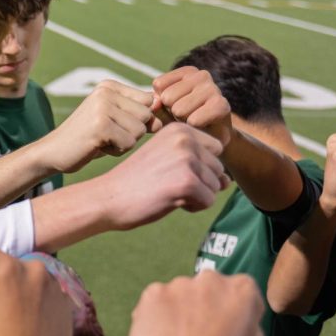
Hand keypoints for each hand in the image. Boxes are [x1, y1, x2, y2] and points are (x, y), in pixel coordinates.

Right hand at [0, 246, 71, 335]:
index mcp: (8, 267)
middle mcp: (36, 270)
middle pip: (6, 266)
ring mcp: (56, 289)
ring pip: (26, 280)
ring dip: (16, 294)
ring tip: (10, 325)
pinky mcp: (67, 307)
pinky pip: (43, 297)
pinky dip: (34, 306)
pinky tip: (27, 331)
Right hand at [40, 81, 160, 172]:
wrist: (53, 152)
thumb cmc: (88, 138)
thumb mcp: (114, 120)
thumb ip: (138, 115)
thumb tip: (162, 116)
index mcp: (109, 86)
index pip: (148, 101)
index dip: (140, 119)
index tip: (115, 125)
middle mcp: (106, 92)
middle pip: (147, 116)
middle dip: (132, 132)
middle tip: (107, 135)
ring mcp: (102, 108)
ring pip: (139, 131)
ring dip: (124, 142)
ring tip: (102, 140)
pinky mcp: (100, 126)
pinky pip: (128, 143)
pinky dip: (116, 151)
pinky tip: (97, 146)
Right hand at [98, 123, 228, 229]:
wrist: (107, 198)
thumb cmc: (135, 181)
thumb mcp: (165, 159)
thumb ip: (197, 162)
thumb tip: (228, 182)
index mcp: (180, 129)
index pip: (215, 151)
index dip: (197, 166)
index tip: (168, 169)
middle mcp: (186, 139)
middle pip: (217, 169)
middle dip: (197, 182)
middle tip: (164, 183)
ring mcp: (187, 160)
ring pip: (214, 186)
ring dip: (194, 195)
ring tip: (164, 190)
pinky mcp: (187, 182)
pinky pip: (208, 201)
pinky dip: (191, 206)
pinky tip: (167, 200)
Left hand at [128, 272, 263, 335]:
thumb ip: (248, 327)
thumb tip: (238, 322)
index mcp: (242, 290)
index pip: (239, 292)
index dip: (231, 312)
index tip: (224, 329)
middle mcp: (211, 280)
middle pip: (207, 289)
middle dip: (203, 307)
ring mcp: (179, 285)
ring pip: (179, 295)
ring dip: (177, 311)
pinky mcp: (152, 293)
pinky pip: (155, 302)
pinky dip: (155, 316)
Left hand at [152, 66, 232, 147]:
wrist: (212, 136)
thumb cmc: (184, 119)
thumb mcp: (164, 110)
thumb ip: (155, 104)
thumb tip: (156, 102)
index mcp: (187, 72)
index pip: (159, 84)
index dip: (161, 102)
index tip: (174, 106)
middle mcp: (202, 75)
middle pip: (167, 97)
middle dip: (171, 112)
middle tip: (185, 116)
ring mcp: (214, 88)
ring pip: (179, 109)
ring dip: (182, 121)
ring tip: (193, 120)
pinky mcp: (222, 106)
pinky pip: (193, 120)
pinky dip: (192, 127)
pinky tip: (201, 126)